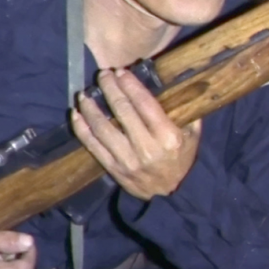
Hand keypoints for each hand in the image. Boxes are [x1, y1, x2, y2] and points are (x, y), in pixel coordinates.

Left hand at [72, 68, 201, 199]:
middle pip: (122, 111)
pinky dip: (81, 129)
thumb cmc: (182, 162)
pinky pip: (93, 146)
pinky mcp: (113, 168)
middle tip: (103, 75)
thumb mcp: (193, 137)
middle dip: (110, 89)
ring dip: (91, 107)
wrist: (171, 196)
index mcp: (167, 137)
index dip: (130, 85)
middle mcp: (146, 147)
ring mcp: (127, 159)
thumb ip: (188, 113)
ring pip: (103, 127)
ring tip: (84, 93)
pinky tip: (76, 114)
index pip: (144, 103)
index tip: (121, 72)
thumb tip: (180, 85)